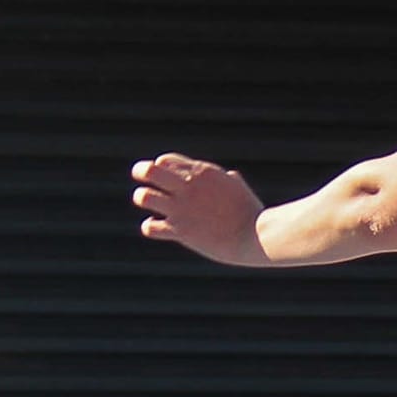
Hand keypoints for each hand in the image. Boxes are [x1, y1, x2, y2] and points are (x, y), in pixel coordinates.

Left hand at [131, 153, 263, 262]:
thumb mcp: (239, 188)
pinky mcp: (180, 231)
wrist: (255, 236)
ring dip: (142, 198)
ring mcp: (182, 209)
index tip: (166, 179)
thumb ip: (227, 179)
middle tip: (143, 180)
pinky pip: (150, 227)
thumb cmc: (250, 212)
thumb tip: (229, 176)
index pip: (165, 160)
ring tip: (149, 203)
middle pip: (149, 170)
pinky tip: (158, 227)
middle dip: (141, 172)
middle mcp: (188, 187)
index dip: (161, 168)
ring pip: (144, 197)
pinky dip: (149, 226)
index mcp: (202, 172)